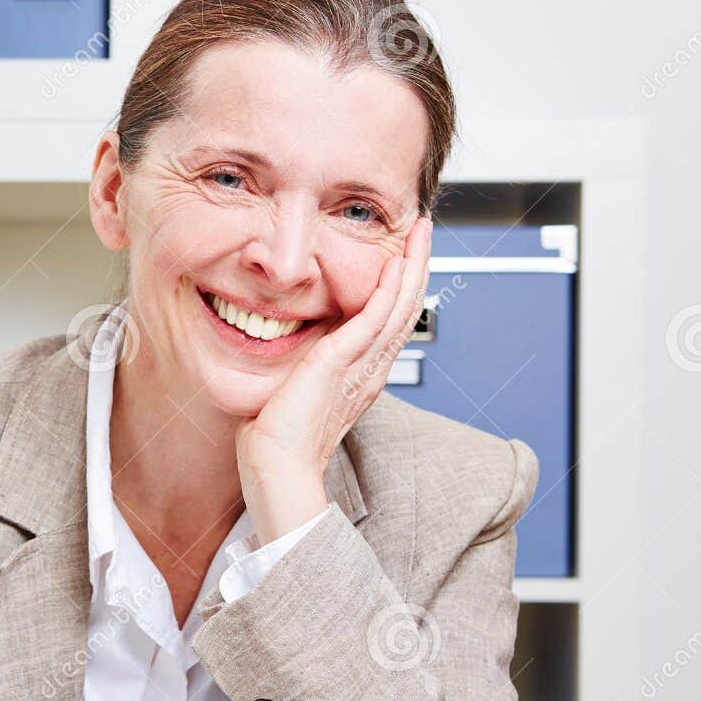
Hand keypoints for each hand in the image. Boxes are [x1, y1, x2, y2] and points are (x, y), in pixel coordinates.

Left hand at [236, 217, 433, 543]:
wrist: (276, 469)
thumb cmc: (276, 442)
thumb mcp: (294, 393)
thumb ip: (302, 371)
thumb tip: (291, 358)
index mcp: (359, 377)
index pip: (388, 323)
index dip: (401, 289)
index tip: (403, 256)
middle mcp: (368, 371)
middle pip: (405, 309)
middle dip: (417, 266)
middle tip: (424, 231)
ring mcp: (360, 367)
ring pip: (400, 307)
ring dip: (413, 266)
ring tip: (421, 232)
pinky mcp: (342, 363)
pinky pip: (376, 318)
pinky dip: (390, 289)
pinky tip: (397, 262)